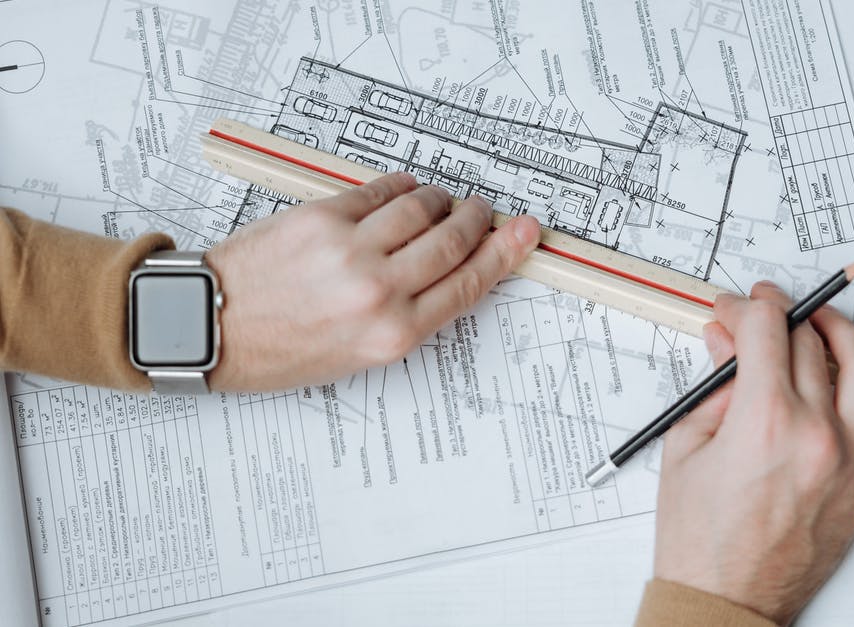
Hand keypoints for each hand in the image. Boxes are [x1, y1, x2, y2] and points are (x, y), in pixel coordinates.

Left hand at [205, 172, 540, 390]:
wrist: (211, 326)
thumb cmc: (280, 350)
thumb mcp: (358, 356)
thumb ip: (409, 316)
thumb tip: (451, 272)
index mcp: (392, 335)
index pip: (468, 284)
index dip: (504, 253)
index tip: (524, 232)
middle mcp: (378, 292)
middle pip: (453, 240)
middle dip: (475, 219)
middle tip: (480, 211)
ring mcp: (351, 250)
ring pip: (422, 208)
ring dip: (439, 200)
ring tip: (439, 202)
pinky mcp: (322, 217)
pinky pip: (380, 190)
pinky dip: (401, 187)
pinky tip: (404, 191)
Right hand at [652, 281, 853, 623]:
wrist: (724, 601)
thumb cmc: (701, 541)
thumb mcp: (686, 449)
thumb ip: (713, 389)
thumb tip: (725, 346)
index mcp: (765, 419)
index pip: (766, 329)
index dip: (745, 308)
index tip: (732, 311)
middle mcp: (815, 432)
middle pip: (808, 343)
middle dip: (779, 316)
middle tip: (759, 315)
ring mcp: (849, 458)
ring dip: (842, 332)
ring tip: (824, 322)